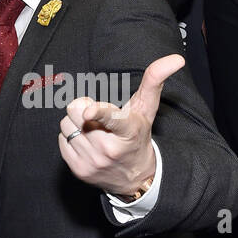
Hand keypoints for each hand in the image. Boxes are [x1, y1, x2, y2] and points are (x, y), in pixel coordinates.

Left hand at [58, 53, 183, 192]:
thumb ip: (155, 81)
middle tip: (98, 117)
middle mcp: (110, 149)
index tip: (88, 111)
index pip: (111, 119)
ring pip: (66, 125)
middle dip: (83, 109)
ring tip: (94, 131)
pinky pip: (61, 140)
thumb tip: (177, 59)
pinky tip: (87, 143)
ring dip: (76, 124)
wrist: (134, 178)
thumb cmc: (138, 136)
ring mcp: (93, 161)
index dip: (98, 112)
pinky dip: (70, 138)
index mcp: (128, 131)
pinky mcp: (79, 170)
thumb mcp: (147, 109)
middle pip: (76, 112)